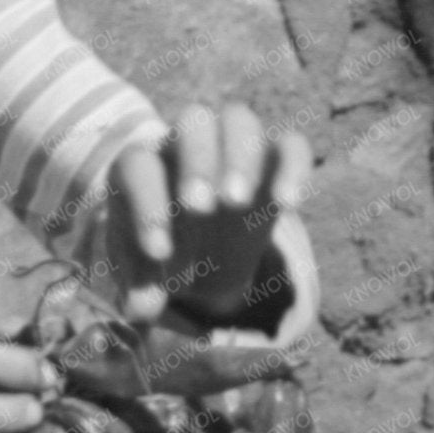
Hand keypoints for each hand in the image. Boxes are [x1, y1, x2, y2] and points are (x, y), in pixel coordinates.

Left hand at [108, 103, 314, 328]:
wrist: (197, 252)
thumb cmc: (162, 256)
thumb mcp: (143, 274)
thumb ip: (139, 288)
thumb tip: (141, 312)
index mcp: (142, 167)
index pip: (139, 168)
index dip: (147, 207)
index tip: (159, 253)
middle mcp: (184, 144)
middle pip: (192, 122)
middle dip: (197, 162)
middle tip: (201, 209)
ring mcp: (231, 146)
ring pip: (239, 120)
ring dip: (240, 155)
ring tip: (237, 203)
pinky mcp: (273, 159)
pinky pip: (290, 145)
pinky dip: (293, 167)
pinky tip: (288, 204)